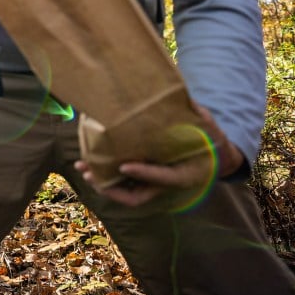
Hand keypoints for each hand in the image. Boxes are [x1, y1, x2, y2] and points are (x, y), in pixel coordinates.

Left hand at [75, 104, 244, 207]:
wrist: (213, 155)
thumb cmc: (208, 137)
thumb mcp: (207, 124)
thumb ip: (196, 114)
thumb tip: (184, 99)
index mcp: (186, 174)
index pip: (165, 178)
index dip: (145, 173)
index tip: (125, 166)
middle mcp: (166, 184)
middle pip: (137, 196)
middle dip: (111, 188)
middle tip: (90, 174)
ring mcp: (153, 185)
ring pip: (125, 192)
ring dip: (102, 183)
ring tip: (82, 168)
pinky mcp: (144, 179)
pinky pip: (123, 183)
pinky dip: (105, 176)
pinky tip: (88, 163)